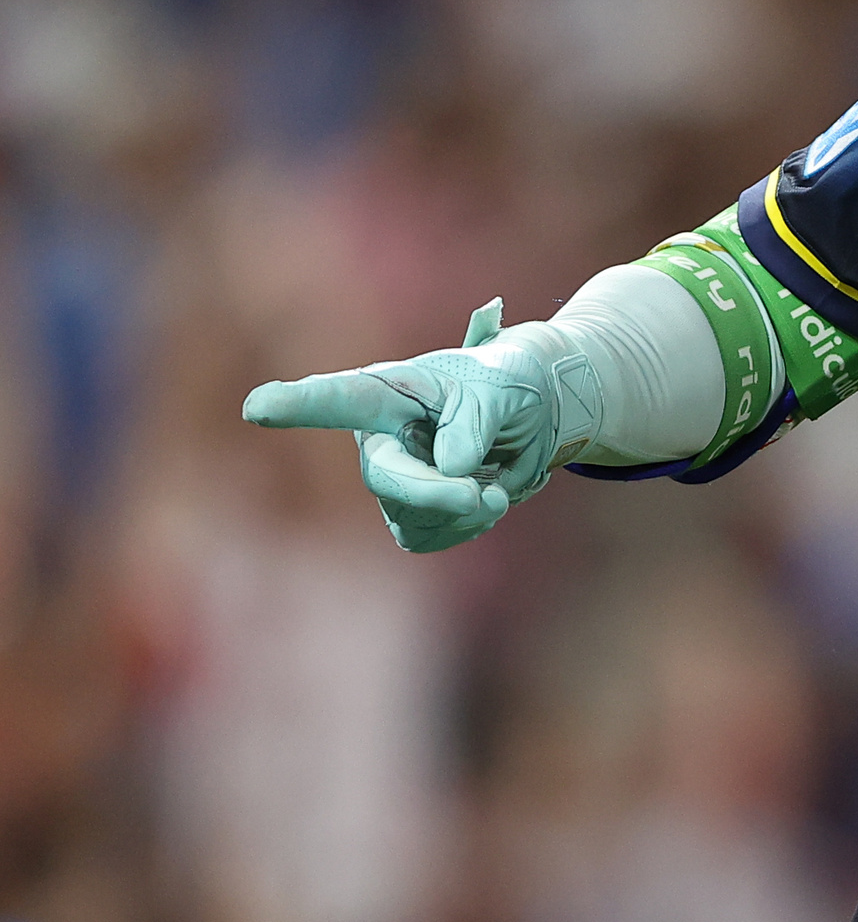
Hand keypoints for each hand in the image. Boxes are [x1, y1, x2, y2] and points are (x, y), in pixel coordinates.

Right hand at [242, 300, 597, 551]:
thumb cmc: (507, 385)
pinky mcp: (409, 514)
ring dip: (465, 511)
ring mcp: (391, 478)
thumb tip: (450, 467)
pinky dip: (465, 527)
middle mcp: (380, 437)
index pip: (339, 398)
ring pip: (410, 515)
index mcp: (391, 390)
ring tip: (496, 487)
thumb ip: (474, 421)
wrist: (535, 415)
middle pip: (384, 476)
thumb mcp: (502, 387)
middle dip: (433, 493)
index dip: (298, 404)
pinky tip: (484, 502)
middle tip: (481, 496)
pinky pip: (428, 536)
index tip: (258, 407)